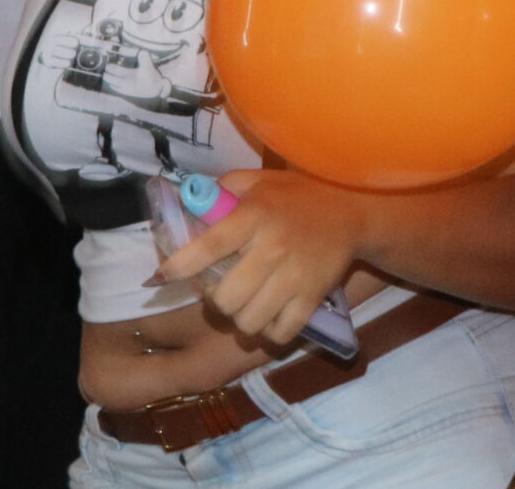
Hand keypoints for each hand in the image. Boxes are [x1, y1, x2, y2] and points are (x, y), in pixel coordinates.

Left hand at [153, 170, 364, 346]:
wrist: (352, 210)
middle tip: (220, 292)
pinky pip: (280, 333)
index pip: (209, 246)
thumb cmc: (297, 195)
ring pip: (250, 322)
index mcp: (254, 216)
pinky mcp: (313, 298)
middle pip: (226, 298)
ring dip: (240, 319)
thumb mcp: (258, 180)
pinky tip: (267, 318)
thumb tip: (188, 204)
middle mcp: (272, 248)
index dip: (180, 265)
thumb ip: (223, 189)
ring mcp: (294, 277)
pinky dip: (268, 333)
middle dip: (215, 300)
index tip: (162, 275)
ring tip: (243, 307)